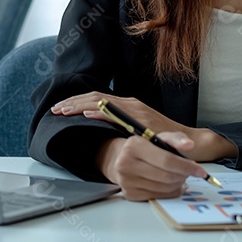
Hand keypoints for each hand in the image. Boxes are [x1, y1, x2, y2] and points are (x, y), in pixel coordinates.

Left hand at [50, 91, 237, 162]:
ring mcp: (134, 109)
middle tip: (55, 110)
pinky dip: (99, 112)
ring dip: (79, 105)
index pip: (96, 99)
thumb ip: (121, 124)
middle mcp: (128, 103)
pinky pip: (115, 113)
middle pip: (94, 97)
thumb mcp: (137, 129)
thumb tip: (98, 125)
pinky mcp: (139, 118)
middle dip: (72, 103)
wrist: (187, 143)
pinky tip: (86, 114)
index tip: (60, 109)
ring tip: (63, 111)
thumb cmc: (162, 138)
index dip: (76, 102)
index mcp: (126, 105)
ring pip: (100, 102)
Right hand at [96, 133, 206, 200]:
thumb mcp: (158, 137)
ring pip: (164, 188)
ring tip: (179, 176)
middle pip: (166, 176)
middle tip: (190, 172)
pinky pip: (158, 197)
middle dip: (183, 175)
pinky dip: (170, 191)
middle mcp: (126, 164)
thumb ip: (175, 139)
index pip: (167, 160)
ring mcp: (126, 181)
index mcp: (134, 146)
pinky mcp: (130, 194)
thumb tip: (189, 145)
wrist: (120, 159)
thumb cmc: (144, 148)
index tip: (201, 171)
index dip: (187, 166)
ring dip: (178, 183)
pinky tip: (171, 184)